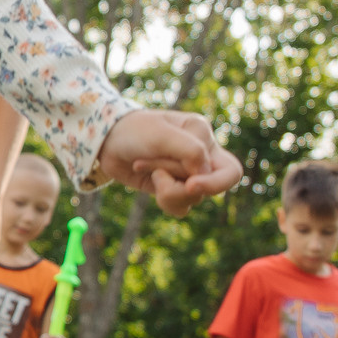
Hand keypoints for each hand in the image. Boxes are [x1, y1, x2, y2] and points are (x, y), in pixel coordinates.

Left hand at [92, 110, 243, 217]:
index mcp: (203, 136)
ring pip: (192, 199)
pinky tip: (149, 180)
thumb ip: (189, 150)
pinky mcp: (173, 188)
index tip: (191, 185)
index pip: (230, 171)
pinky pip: (180, 206)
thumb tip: (204, 173)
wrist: (107, 141)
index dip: (216, 184)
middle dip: (181, 187)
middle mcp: (201, 157)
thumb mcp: (161, 134)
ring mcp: (187, 175)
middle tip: (158, 179)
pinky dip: (165, 199)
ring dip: (167, 189)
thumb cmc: (135, 130)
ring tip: (146, 168)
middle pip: (209, 189)